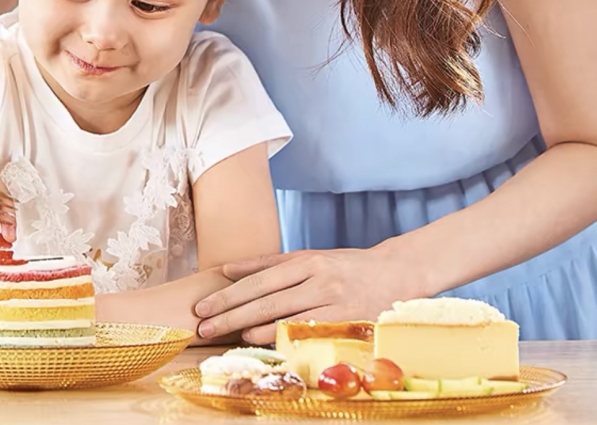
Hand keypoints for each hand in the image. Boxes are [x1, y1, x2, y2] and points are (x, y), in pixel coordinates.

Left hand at [194, 246, 419, 344]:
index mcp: (305, 260)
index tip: (202, 305)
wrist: (394, 272)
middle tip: (201, 323)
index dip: (229, 294)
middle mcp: (316, 277)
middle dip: (230, 311)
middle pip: (265, 297)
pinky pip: (308, 329)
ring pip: (283, 313)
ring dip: (249, 324)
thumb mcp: (308, 257)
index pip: (259, 279)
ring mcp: (332, 299)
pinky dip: (281, 334)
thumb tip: (228, 269)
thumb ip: (268, 264)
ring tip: (222, 332)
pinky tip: (259, 339)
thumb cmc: (344, 267)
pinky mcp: (346, 319)